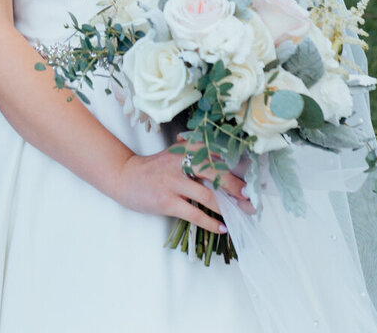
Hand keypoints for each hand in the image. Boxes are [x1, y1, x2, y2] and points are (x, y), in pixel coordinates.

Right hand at [108, 146, 252, 233]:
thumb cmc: (154, 169)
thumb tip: (225, 167)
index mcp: (184, 148)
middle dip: (235, 187)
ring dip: (227, 208)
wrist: (126, 177)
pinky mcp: (167, 200)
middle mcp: (180, 161)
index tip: (251, 179)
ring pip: (207, 195)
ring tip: (239, 215)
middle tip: (249, 199)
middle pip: (215, 172)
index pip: (214, 154)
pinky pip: (194, 213)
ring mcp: (173, 181)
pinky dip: (210, 222)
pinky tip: (220, 228)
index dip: (235, 166)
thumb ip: (195, 157)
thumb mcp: (174, 155)